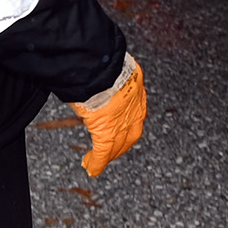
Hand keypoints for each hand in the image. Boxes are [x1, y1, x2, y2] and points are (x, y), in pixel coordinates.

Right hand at [72, 57, 145, 177]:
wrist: (100, 64)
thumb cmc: (102, 58)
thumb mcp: (110, 65)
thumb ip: (106, 75)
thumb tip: (93, 71)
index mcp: (136, 90)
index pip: (133, 113)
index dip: (126, 125)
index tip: (119, 131)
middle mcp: (134, 109)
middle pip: (129, 134)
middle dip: (119, 146)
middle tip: (109, 153)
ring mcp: (122, 122)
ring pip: (117, 145)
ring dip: (107, 155)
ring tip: (94, 162)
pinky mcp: (108, 131)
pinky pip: (103, 152)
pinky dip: (97, 162)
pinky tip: (91, 169)